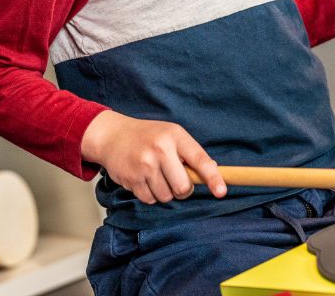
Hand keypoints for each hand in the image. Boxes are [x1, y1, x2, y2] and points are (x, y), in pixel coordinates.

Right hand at [80, 111, 226, 203]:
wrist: (113, 136)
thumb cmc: (148, 136)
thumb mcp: (172, 134)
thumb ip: (191, 152)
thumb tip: (214, 170)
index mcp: (175, 136)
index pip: (200, 160)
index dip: (213, 178)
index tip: (221, 192)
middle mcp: (160, 150)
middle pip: (183, 187)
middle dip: (183, 190)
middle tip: (176, 180)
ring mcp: (145, 165)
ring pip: (167, 197)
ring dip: (165, 192)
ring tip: (156, 175)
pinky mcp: (131, 179)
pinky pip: (150, 200)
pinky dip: (150, 195)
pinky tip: (144, 180)